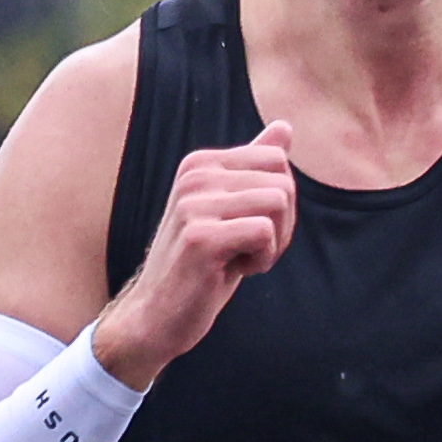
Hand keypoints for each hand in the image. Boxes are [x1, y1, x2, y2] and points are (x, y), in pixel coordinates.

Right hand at [91, 123, 296, 388]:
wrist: (156, 316)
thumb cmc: (200, 267)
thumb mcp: (230, 211)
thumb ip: (254, 168)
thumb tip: (285, 126)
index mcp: (201, 163)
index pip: (277, 160)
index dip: (280, 202)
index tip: (251, 229)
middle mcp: (194, 175)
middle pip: (283, 182)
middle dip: (281, 224)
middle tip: (248, 250)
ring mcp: (194, 204)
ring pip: (278, 203)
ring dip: (273, 243)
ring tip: (239, 260)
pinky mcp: (200, 237)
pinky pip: (265, 232)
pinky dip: (262, 260)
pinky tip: (233, 271)